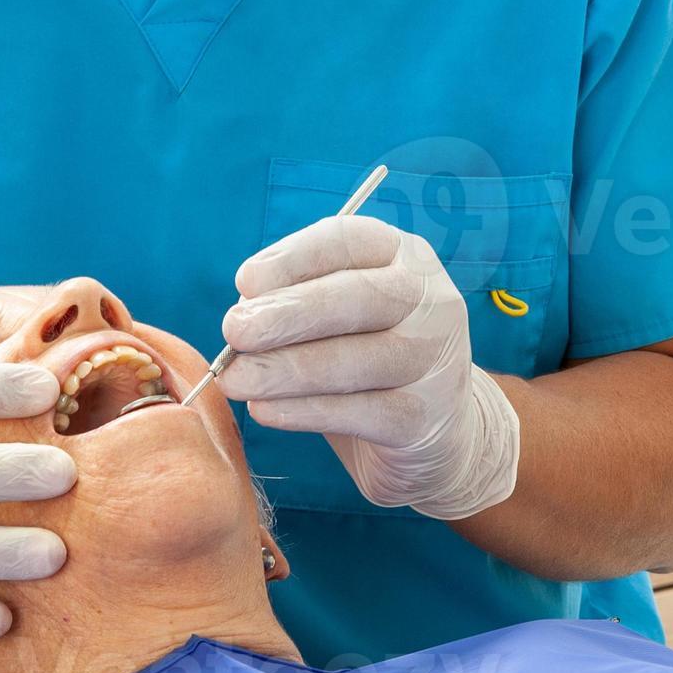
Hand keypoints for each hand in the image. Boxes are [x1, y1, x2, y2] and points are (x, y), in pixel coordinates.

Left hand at [218, 216, 520, 520]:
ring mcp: (434, 361)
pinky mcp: (423, 417)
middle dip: (287, 313)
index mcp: (407, 258)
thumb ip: (298, 302)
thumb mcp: (343, 317)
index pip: (349, 240)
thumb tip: (245, 311)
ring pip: (352, 360)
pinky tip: (265, 410)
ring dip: (284, 369)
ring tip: (235, 380)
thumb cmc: (371, 359)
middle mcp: (431, 301)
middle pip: (355, 298)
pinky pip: (356, 413)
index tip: (245, 282)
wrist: (438, 432)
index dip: (294, 258)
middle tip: (234, 331)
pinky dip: (303, 412)